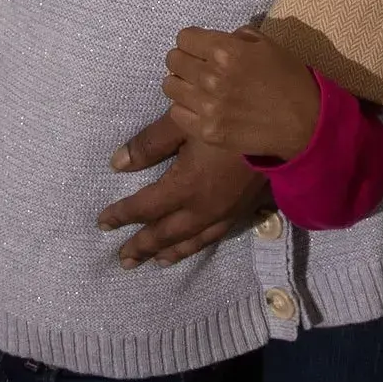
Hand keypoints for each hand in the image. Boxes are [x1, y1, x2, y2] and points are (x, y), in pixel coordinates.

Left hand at [98, 114, 267, 266]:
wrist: (280, 127)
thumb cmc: (226, 118)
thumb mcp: (182, 122)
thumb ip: (149, 144)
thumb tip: (117, 164)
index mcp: (185, 187)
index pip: (145, 207)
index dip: (123, 214)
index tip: (102, 222)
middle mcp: (203, 208)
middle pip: (166, 232)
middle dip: (142, 245)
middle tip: (122, 259)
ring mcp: (224, 212)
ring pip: (191, 240)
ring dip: (169, 252)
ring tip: (153, 263)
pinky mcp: (241, 210)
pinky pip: (213, 236)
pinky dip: (197, 246)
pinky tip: (193, 246)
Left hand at [162, 27, 320, 161]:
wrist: (305, 123)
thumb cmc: (288, 78)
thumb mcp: (266, 44)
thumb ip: (236, 37)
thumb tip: (216, 40)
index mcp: (225, 50)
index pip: (183, 37)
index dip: (192, 42)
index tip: (200, 49)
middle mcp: (211, 76)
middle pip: (173, 60)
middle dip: (184, 60)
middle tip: (198, 68)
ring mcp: (207, 106)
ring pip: (170, 86)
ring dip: (182, 84)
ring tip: (198, 89)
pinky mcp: (207, 131)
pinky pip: (176, 113)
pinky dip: (185, 108)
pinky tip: (201, 108)